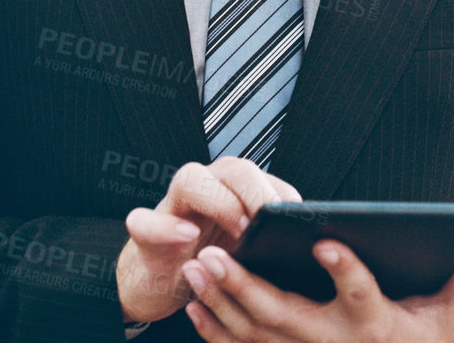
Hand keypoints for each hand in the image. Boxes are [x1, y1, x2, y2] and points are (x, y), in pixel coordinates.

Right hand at [117, 157, 302, 323]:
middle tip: (270, 225)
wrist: (158, 282)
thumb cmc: (209, 263)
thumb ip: (269, 238)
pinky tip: (187, 235)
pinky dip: (167, 227)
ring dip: (219, 202)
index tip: (297, 223)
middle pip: (235, 170)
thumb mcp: (244, 252)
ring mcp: (172, 206)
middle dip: (258, 194)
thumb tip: (309, 242)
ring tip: (240, 229)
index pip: (265, 178)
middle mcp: (205, 187)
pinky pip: (146, 220)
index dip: (283, 197)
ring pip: (191, 179)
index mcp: (233, 189)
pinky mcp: (144, 231)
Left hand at [181, 231, 453, 342]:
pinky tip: (193, 306)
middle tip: (215, 253)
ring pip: (256, 334)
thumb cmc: (428, 341)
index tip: (325, 243)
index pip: (361, 295)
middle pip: (285, 316)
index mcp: (377, 326)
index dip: (345, 271)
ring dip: (221, 302)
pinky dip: (216, 332)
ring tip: (197, 268)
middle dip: (246, 286)